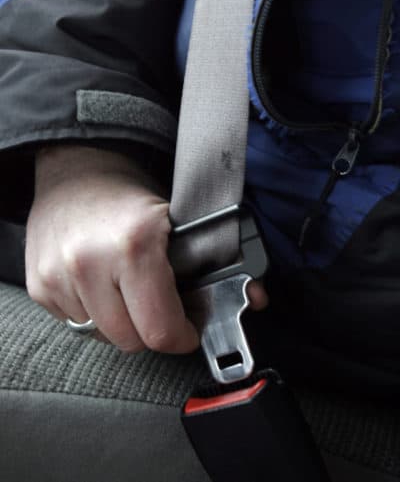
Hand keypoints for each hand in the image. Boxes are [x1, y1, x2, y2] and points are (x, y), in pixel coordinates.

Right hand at [26, 145, 267, 353]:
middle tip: (159, 308)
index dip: (182, 336)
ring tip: (127, 290)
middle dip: (152, 331)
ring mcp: (59, 276)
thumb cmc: (131, 196)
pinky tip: (100, 284)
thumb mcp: (179, 220)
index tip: (186, 329)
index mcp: (135, 244)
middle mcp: (90, 262)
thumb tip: (254, 298)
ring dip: (120, 322)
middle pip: (130, 341)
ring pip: (101, 335)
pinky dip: (93, 313)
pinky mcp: (39, 284)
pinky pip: (74, 323)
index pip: (160, 330)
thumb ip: (218, 262)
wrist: (77, 169)